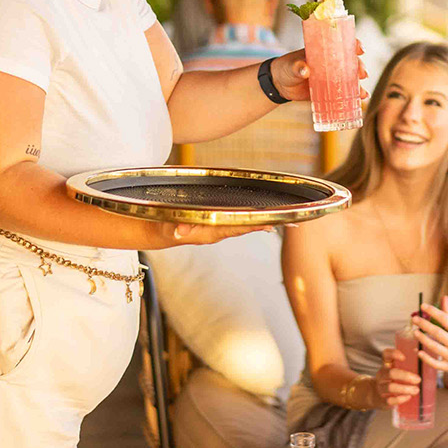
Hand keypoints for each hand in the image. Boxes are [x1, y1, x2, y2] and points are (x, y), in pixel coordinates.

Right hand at [144, 220, 275, 248]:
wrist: (155, 230)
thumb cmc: (160, 226)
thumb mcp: (164, 225)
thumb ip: (172, 227)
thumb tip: (180, 230)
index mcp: (208, 231)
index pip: (236, 226)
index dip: (254, 224)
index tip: (273, 223)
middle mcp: (217, 230)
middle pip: (247, 226)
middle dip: (268, 223)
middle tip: (293, 222)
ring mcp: (217, 227)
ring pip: (245, 223)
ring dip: (264, 221)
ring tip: (285, 220)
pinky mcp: (215, 222)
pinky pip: (238, 219)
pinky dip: (252, 217)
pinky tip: (264, 216)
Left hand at [268, 40, 368, 103]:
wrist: (279, 85)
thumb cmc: (286, 68)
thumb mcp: (291, 66)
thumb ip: (297, 66)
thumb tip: (305, 70)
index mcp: (324, 51)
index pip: (343, 44)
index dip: (354, 45)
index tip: (359, 49)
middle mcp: (332, 63)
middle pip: (351, 63)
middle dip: (360, 67)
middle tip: (362, 74)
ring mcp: (332, 77)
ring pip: (350, 79)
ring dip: (359, 85)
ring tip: (362, 93)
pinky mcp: (329, 91)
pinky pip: (344, 94)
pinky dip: (353, 97)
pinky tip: (360, 100)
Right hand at [373, 346, 420, 409]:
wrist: (375, 395)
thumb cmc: (391, 380)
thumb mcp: (395, 370)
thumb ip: (406, 366)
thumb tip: (424, 361)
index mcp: (386, 365)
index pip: (386, 355)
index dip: (393, 354)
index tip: (404, 357)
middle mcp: (382, 375)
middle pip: (391, 373)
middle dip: (406, 376)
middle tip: (418, 379)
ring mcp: (381, 388)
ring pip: (390, 387)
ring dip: (405, 389)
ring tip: (416, 390)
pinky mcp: (382, 400)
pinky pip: (390, 400)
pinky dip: (400, 399)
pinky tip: (408, 397)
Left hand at [413, 295, 447, 384]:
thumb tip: (443, 297)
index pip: (446, 319)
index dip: (434, 311)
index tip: (422, 305)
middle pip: (439, 333)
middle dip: (425, 325)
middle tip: (414, 319)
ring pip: (435, 348)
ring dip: (423, 339)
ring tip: (415, 332)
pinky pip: (435, 363)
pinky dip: (426, 358)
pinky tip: (418, 351)